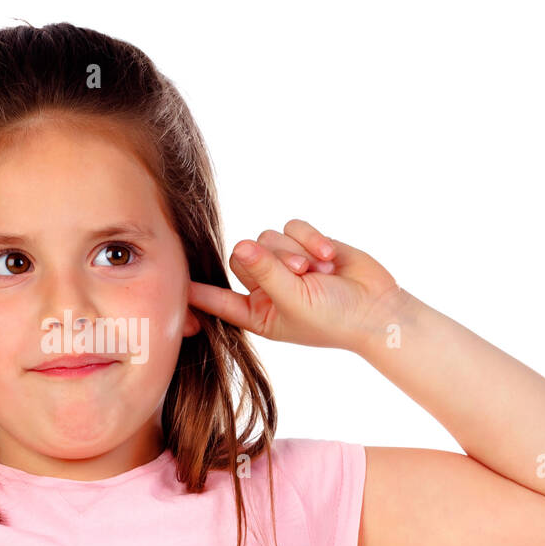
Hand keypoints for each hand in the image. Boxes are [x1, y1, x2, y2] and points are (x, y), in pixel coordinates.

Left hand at [188, 219, 402, 351]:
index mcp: (256, 312)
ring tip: (318, 270)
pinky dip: (311, 238)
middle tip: (299, 273)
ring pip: (266, 237)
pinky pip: (291, 226)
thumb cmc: (334, 319)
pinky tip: (329, 256)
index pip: (216, 299)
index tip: (167, 285)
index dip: (194, 291)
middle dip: (270, 259)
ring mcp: (285, 263)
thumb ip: (267, 273)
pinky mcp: (305, 242)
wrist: (377, 308)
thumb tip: (242, 243)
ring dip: (294, 250)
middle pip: (241, 256)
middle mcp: (265, 287)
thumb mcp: (294, 301)